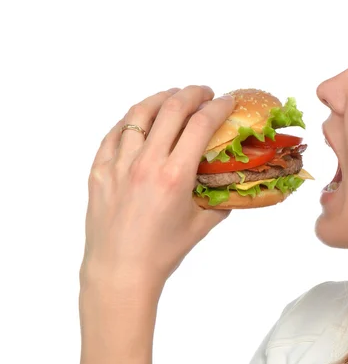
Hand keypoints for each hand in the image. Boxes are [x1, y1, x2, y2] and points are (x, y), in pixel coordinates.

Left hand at [80, 85, 235, 294]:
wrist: (120, 270)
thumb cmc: (162, 252)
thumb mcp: (201, 226)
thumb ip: (220, 201)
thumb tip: (232, 184)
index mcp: (175, 176)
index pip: (201, 125)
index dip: (218, 107)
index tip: (227, 101)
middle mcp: (146, 163)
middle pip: (171, 109)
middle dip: (193, 93)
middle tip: (205, 93)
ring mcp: (118, 164)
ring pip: (139, 114)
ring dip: (161, 98)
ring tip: (173, 97)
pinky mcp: (99, 170)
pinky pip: (115, 134)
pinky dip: (131, 120)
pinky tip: (141, 120)